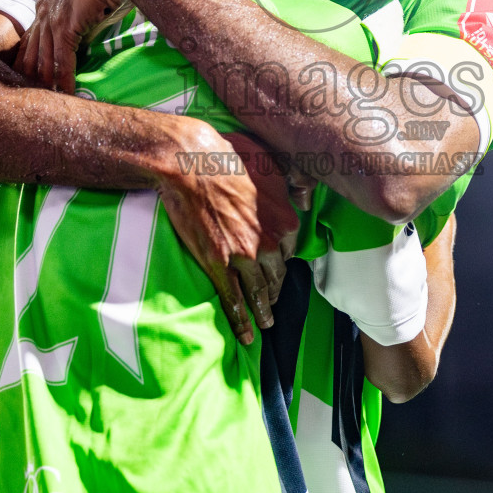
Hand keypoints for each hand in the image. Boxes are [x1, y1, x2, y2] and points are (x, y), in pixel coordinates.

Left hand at [15, 0, 166, 92]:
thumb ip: (80, 17)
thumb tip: (86, 35)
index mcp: (46, 2)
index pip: (31, 38)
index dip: (28, 60)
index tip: (26, 80)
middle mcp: (44, 9)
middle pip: (30, 51)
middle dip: (28, 77)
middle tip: (29, 101)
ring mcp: (52, 16)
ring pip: (43, 58)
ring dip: (45, 83)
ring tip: (46, 104)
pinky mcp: (66, 24)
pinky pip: (62, 58)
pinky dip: (63, 78)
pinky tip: (64, 94)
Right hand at [219, 131, 299, 324]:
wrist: (190, 163)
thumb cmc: (228, 157)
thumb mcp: (271, 163)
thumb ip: (290, 182)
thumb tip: (302, 194)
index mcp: (285, 219)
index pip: (289, 251)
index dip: (283, 261)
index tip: (279, 270)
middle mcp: (270, 241)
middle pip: (277, 274)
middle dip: (275, 290)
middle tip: (272, 301)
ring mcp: (244, 255)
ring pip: (260, 292)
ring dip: (264, 311)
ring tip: (265, 323)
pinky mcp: (219, 264)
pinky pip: (234, 299)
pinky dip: (242, 321)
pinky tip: (247, 336)